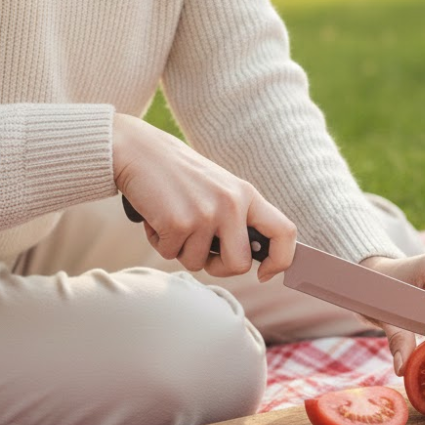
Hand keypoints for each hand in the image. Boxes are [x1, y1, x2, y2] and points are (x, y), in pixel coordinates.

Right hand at [112, 113, 295, 280]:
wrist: (139, 151)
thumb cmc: (179, 176)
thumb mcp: (219, 188)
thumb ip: (237, 218)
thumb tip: (248, 260)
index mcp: (246, 194)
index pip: (285, 232)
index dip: (281, 260)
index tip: (263, 273)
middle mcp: (232, 203)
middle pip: (239, 264)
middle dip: (218, 267)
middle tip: (200, 249)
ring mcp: (206, 213)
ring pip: (199, 263)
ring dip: (181, 249)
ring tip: (173, 218)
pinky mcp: (178, 223)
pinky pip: (170, 254)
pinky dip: (160, 242)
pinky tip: (156, 216)